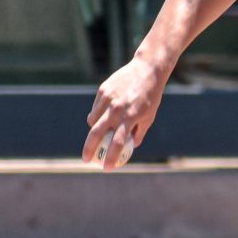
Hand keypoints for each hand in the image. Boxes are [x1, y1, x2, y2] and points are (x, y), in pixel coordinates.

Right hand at [82, 54, 166, 169]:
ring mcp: (108, 99)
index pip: (117, 143)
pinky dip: (98, 114)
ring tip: (102, 130)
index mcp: (130, 118)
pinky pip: (95, 108)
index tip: (107, 168)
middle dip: (89, 150)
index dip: (111, 158)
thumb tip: (129, 147)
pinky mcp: (103, 90)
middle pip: (96, 134)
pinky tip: (106, 113)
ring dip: (94, 129)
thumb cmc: (151, 96)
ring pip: (93, 121)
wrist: (147, 69)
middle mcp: (117, 109)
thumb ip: (138, 132)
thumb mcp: (149, 116)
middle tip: (86, 160)